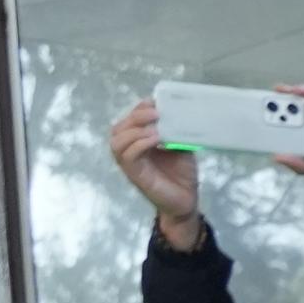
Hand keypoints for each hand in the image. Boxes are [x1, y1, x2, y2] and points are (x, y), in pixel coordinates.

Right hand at [106, 100, 209, 240]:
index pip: (130, 119)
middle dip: (136, 116)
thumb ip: (177, 132)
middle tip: (156, 112)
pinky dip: (140, 143)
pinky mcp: (134, 174)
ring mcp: (129, 162)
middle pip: (120, 127)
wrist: (187, 201)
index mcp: (138, 141)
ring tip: (155, 125)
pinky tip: (156, 138)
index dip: (139, 108)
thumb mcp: (181, 148)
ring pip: (117, 140)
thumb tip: (181, 113)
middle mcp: (129, 149)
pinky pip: (127, 155)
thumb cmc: (182, 174)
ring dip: (135, 128)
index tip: (156, 101)